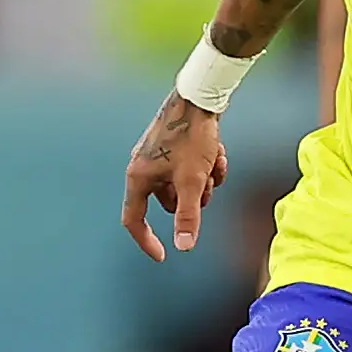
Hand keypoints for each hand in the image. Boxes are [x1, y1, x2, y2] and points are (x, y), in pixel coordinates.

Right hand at [122, 94, 229, 262]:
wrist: (199, 96)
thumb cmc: (191, 137)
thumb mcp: (193, 181)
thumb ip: (188, 216)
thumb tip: (184, 247)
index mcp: (138, 177)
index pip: (134, 220)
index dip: (147, 241)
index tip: (163, 255)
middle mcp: (143, 168)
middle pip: (169, 203)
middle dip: (194, 198)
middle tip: (208, 184)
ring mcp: (158, 156)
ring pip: (184, 186)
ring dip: (204, 181)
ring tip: (214, 162)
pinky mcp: (172, 146)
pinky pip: (189, 169)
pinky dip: (206, 166)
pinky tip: (217, 153)